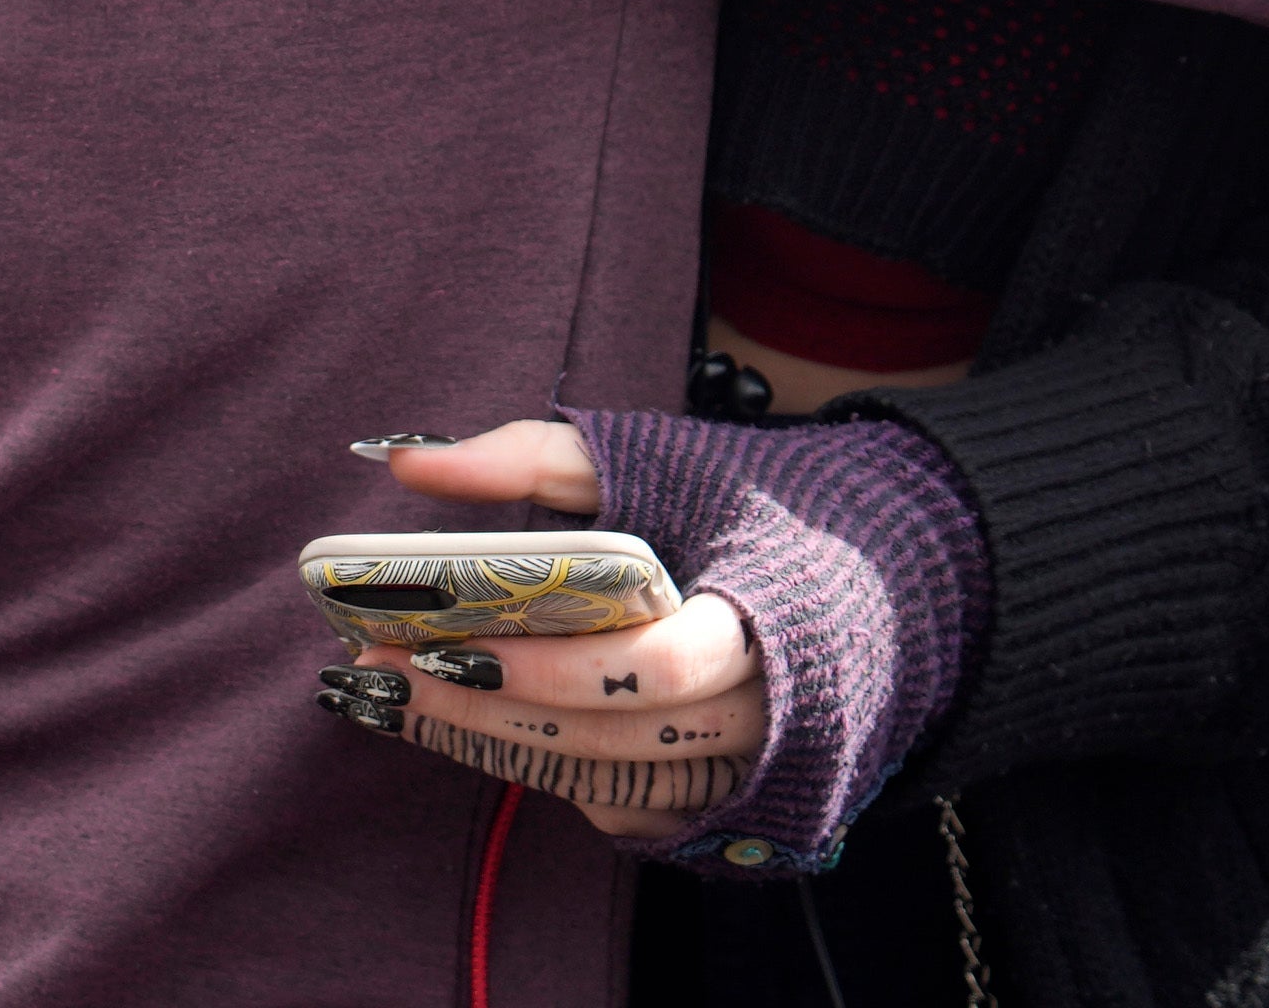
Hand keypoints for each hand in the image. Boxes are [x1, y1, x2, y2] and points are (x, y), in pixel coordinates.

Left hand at [324, 423, 766, 843]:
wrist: (881, 575)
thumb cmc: (760, 504)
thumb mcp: (664, 459)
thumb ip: (539, 458)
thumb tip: (407, 466)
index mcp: (764, 621)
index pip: (654, 670)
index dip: (550, 670)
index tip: (447, 644)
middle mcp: (764, 715)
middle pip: (612, 737)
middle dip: (489, 711)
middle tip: (387, 673)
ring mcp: (747, 773)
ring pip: (607, 783)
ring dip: (501, 748)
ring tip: (405, 700)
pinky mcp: (725, 806)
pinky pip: (625, 809)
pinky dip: (552, 775)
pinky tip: (484, 731)